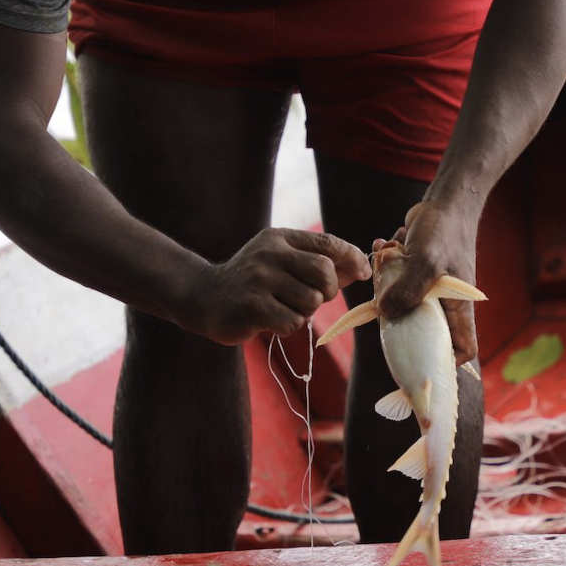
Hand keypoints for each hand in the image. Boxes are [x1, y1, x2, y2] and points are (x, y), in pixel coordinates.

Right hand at [178, 228, 370, 344]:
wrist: (203, 297)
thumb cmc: (252, 281)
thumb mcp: (280, 262)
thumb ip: (317, 263)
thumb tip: (360, 268)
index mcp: (279, 239)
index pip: (327, 243)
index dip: (351, 258)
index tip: (363, 272)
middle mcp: (269, 254)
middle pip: (325, 273)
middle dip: (326, 291)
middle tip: (309, 298)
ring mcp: (259, 280)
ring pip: (311, 301)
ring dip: (303, 312)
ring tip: (281, 308)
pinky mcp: (251, 307)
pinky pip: (293, 322)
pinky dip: (288, 326)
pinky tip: (270, 320)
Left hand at [378, 200, 480, 364]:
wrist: (446, 200)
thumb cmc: (444, 231)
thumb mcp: (426, 262)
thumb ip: (408, 290)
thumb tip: (385, 314)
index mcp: (458, 307)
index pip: (465, 347)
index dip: (448, 361)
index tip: (421, 361)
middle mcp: (447, 302)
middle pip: (427, 330)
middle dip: (402, 323)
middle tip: (383, 313)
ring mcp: (432, 288)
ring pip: (407, 304)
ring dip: (389, 288)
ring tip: (384, 265)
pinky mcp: (418, 273)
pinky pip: (399, 281)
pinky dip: (387, 267)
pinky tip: (382, 246)